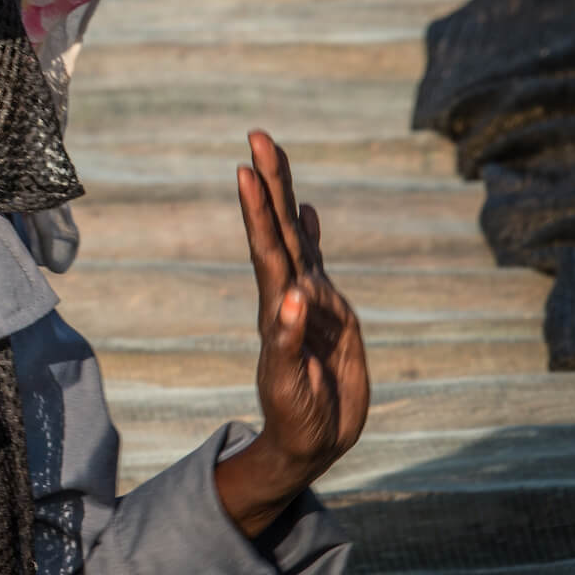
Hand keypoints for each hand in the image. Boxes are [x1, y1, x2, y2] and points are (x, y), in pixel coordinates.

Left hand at [215, 131, 369, 538]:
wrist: (312, 439)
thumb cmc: (294, 415)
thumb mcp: (287, 382)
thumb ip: (288, 341)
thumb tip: (292, 297)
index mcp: (275, 307)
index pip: (265, 248)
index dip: (258, 210)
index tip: (243, 171)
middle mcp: (290, 294)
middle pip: (279, 227)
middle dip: (269, 181)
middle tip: (258, 136)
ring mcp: (310, 299)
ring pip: (296, 237)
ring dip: (284, 195)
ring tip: (274, 155)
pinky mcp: (330, 312)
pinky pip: (317, 262)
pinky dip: (311, 234)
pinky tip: (304, 209)